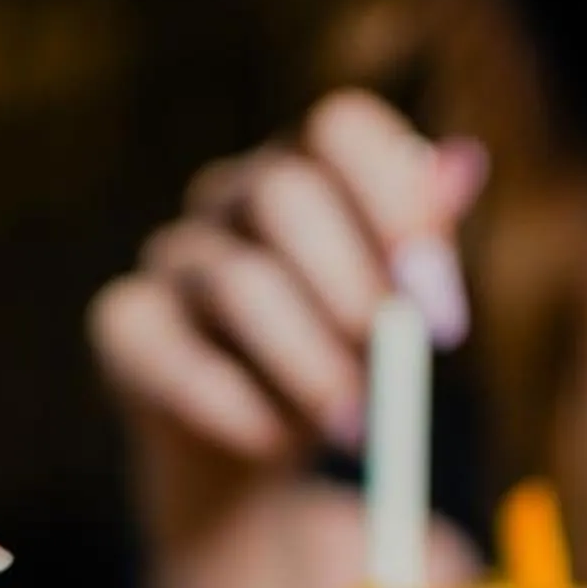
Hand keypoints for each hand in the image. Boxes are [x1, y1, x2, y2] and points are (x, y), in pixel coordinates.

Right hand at [88, 92, 486, 477]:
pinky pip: (176, 360)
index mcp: (305, 171)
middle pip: (283, 193)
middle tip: (395, 355)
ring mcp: (169, 258)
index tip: (431, 283)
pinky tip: (272, 445)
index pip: (340, 128)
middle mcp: (229, 197)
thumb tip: (463, 165)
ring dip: (308, 363)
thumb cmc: (331, 368)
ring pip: (236, 283)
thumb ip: (423, 252)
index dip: (392, 194)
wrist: (248, 459)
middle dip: (350, 281)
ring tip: (354, 428)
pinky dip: (235, 409)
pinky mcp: (122, 326)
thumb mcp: (391, 317)